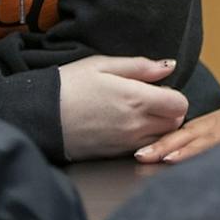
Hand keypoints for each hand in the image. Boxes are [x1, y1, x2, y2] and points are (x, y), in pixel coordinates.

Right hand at [59, 56, 187, 160]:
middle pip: (174, 123)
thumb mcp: (103, 65)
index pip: (180, 104)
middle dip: (168, 112)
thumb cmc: (69, 85)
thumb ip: (140, 67)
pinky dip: (142, 140)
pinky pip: (142, 149)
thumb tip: (169, 66)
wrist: (38, 116)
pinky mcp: (114, 155)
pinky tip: (123, 128)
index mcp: (137, 98)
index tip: (158, 91)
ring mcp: (126, 142)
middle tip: (149, 102)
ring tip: (135, 115)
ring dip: (157, 127)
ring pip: (160, 138)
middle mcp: (136, 124)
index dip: (173, 96)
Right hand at [135, 83, 219, 163]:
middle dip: (164, 146)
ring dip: (165, 141)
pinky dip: (175, 136)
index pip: (210, 139)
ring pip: (188, 130)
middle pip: (190, 134)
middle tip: (140, 157)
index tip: (168, 159)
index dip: (189, 150)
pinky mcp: (219, 120)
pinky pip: (194, 129)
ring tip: (142, 154)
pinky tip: (162, 146)